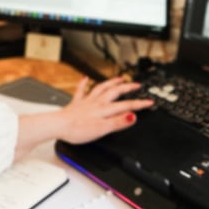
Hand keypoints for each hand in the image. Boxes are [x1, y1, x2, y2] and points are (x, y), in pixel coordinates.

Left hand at [14, 76, 152, 158]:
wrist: (58, 126)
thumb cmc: (77, 130)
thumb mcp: (102, 129)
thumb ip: (118, 122)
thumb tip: (133, 116)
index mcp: (104, 109)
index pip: (126, 105)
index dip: (140, 104)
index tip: (150, 102)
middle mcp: (97, 103)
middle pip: (115, 92)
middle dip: (127, 88)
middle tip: (137, 85)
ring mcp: (86, 102)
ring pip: (101, 88)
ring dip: (111, 82)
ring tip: (119, 78)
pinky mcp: (76, 104)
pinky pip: (81, 91)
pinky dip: (84, 84)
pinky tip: (85, 78)